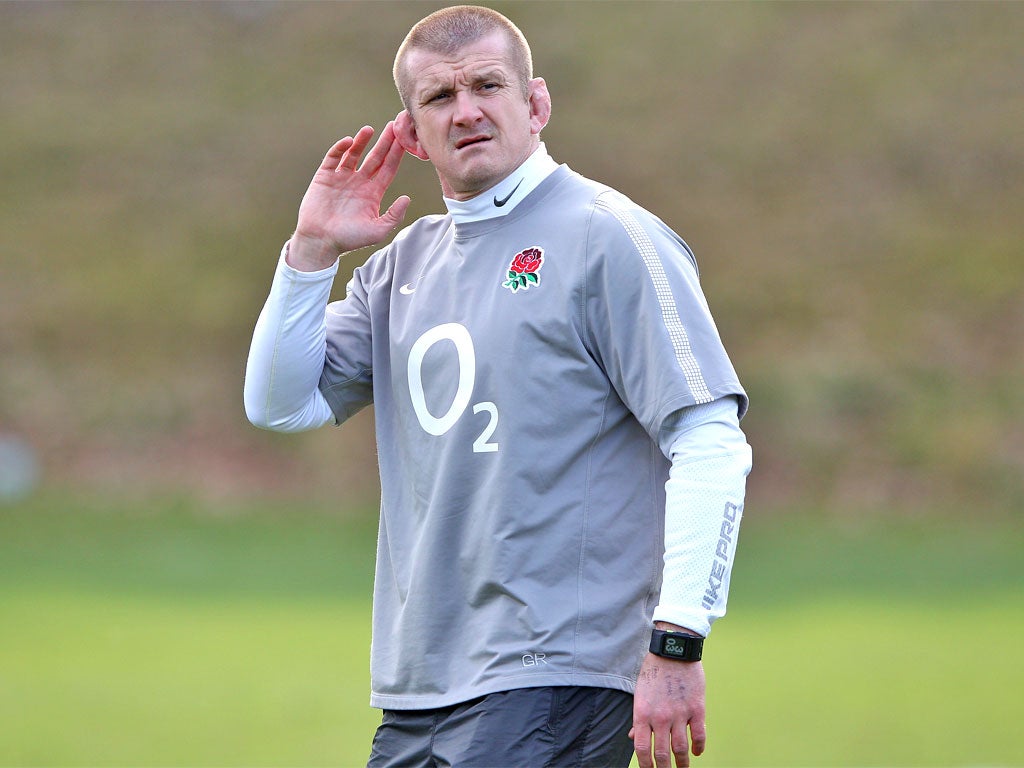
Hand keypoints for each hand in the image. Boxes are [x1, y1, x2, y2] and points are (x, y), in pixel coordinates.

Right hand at [288, 123, 410, 270]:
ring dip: (362, 141)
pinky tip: (349, 142)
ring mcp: (342, 177)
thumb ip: (394, 215)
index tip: (404, 139)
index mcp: (373, 193)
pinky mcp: (325, 176)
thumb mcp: (377, 231)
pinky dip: (340, 149)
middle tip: (394, 125)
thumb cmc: (349, 239)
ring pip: (354, 154)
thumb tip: (406, 198)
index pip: (388, 169)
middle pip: (375, 157)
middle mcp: (359, 182)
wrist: (321, 241)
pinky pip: (333, 158)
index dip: (396, 154)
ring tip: (369, 129)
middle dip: (384, 142)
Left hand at [631, 653, 706, 767]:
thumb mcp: (639, 693)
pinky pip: (699, 735)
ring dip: (682, 763)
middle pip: (662, 753)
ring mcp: (680, 714)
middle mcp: (660, 717)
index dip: (645, 765)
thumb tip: (632, 738)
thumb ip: (638, 718)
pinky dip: (699, 747)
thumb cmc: (653, 671)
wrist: (673, 651)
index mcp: (642, 713)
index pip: (642, 749)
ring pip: (681, 748)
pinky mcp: (697, 708)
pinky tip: (697, 752)